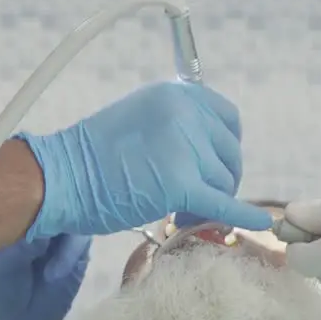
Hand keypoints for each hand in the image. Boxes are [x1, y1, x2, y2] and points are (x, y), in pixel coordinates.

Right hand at [18, 81, 271, 238]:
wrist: (60, 177)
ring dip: (208, 200)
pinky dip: (244, 215)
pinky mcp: (182, 182)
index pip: (226, 118)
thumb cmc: (90, 156)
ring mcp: (185, 146)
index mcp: (174, 94)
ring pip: (223, 182)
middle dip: (217, 178)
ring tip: (178, 212)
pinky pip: (223, 203)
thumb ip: (175, 126)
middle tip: (191, 198)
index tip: (215, 164)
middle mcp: (184, 112)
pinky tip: (260, 225)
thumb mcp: (138, 119)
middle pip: (228, 153)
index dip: (225, 146)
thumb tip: (210, 156)